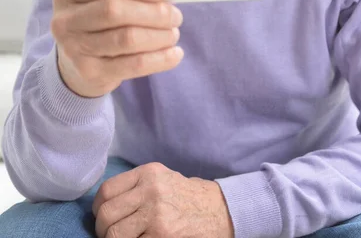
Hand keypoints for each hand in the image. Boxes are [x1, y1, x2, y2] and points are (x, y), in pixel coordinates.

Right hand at [51, 0, 183, 97]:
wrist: (75, 66)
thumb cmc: (96, 24)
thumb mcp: (101, 1)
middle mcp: (65, 20)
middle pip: (114, 10)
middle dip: (153, 12)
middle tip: (175, 16)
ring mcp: (74, 49)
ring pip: (126, 38)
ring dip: (159, 35)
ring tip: (173, 34)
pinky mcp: (91, 73)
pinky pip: (133, 65)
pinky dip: (160, 58)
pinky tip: (175, 54)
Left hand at [92, 162, 233, 237]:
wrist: (218, 210)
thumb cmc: (185, 197)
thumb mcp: (161, 179)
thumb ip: (135, 186)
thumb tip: (104, 205)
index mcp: (148, 173)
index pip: (107, 191)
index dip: (98, 209)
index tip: (102, 218)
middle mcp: (150, 190)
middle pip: (107, 214)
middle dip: (103, 230)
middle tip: (109, 236)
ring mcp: (156, 214)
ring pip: (114, 235)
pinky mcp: (161, 235)